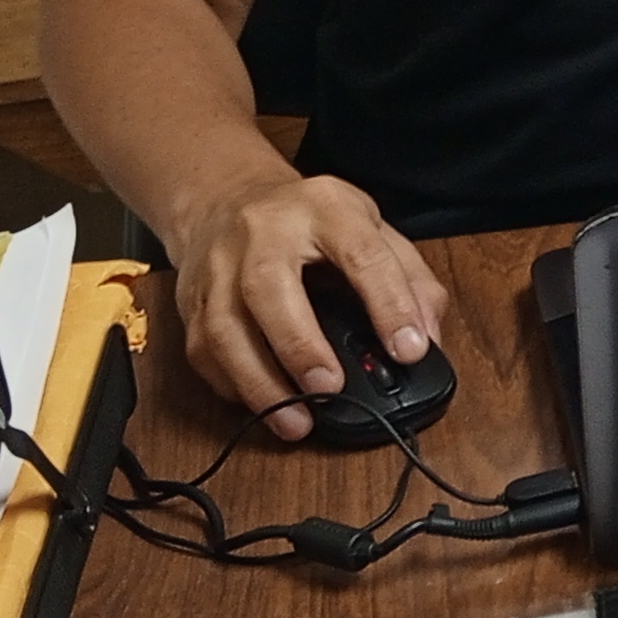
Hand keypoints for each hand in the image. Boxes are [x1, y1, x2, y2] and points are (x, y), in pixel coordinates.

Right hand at [165, 172, 447, 439]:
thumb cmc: (310, 220)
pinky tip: (263, 404)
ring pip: (223, 327)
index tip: (409, 351)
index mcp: (325, 208)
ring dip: (260, 381)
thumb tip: (427, 340)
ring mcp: (217, 264)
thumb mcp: (371, 227)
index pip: (360, 253)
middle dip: (299, 345)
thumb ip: (409, 279)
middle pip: (267, 286)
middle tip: (330, 391)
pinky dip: (233, 385)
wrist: (227, 196)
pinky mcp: (190, 298)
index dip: (388, 304)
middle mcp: (263, 231)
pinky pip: (202, 350)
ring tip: (296, 421)